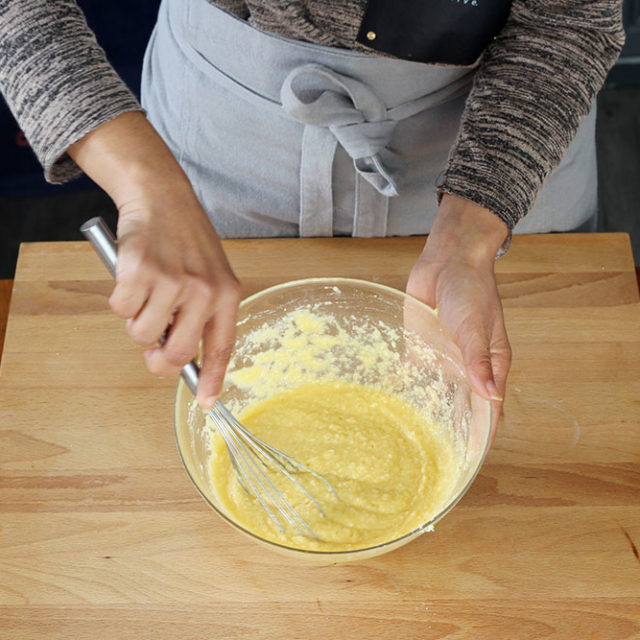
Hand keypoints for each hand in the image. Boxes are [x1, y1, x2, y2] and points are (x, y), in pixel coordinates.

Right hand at [69, 112, 240, 409]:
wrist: (163, 196)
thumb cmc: (185, 240)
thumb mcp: (210, 274)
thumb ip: (198, 314)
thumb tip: (170, 355)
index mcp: (227, 294)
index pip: (221, 347)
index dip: (211, 378)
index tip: (206, 402)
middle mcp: (204, 291)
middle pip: (174, 353)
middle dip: (157, 358)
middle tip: (151, 346)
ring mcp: (173, 282)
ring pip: (142, 334)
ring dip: (136, 320)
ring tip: (146, 290)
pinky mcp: (140, 272)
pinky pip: (121, 310)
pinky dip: (120, 298)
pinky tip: (132, 273)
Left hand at [406, 194, 510, 442]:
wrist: (446, 261)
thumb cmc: (471, 290)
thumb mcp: (476, 327)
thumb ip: (478, 361)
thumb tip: (490, 398)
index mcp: (490, 364)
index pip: (488, 408)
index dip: (482, 434)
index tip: (471, 460)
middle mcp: (466, 367)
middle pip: (461, 407)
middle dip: (453, 431)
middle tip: (437, 460)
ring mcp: (443, 358)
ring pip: (437, 394)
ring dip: (429, 414)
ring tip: (413, 443)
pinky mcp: (420, 347)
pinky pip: (414, 374)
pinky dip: (407, 390)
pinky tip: (392, 408)